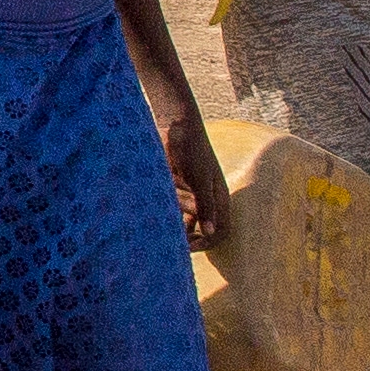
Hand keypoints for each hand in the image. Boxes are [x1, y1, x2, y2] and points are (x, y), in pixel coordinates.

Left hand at [159, 103, 234, 254]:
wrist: (174, 122)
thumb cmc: (191, 147)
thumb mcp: (199, 177)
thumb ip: (205, 205)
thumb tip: (211, 232)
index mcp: (218, 198)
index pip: (220, 231)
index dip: (207, 243)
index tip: (187, 248)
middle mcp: (204, 200)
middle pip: (199, 230)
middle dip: (186, 240)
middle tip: (166, 246)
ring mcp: (188, 194)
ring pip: (181, 221)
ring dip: (171, 228)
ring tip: (155, 230)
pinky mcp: (173, 187)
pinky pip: (168, 208)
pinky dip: (162, 215)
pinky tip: (149, 218)